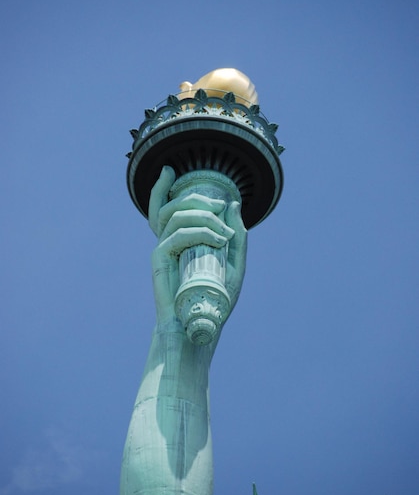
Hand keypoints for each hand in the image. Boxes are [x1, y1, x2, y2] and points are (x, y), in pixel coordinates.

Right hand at [149, 166, 246, 327]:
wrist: (201, 324)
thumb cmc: (215, 296)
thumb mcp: (233, 263)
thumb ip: (236, 235)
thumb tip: (233, 205)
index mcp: (179, 240)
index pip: (163, 207)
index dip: (161, 187)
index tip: (169, 170)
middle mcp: (167, 241)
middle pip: (172, 205)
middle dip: (196, 198)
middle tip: (220, 205)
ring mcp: (162, 249)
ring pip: (175, 216)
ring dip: (203, 216)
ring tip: (224, 232)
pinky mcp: (160, 260)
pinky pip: (177, 235)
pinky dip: (200, 232)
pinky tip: (217, 240)